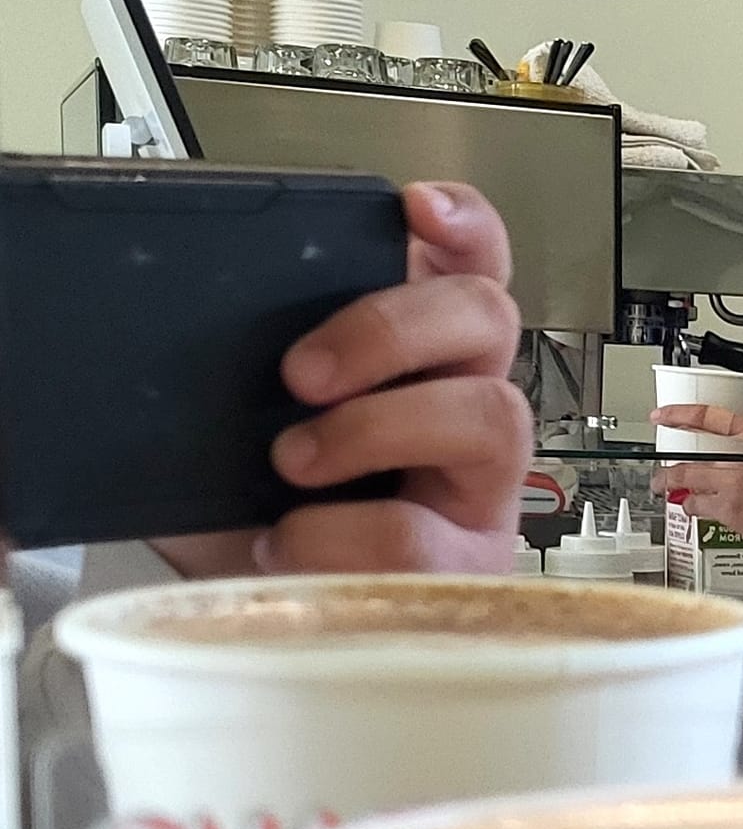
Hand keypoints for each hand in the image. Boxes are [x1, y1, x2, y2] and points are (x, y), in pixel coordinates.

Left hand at [155, 183, 532, 579]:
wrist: (259, 620)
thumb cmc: (261, 518)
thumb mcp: (235, 424)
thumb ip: (236, 368)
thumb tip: (168, 331)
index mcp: (420, 358)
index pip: (474, 265)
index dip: (464, 226)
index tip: (417, 208)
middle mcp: (466, 408)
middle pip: (489, 317)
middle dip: (390, 328)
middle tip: (302, 372)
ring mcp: (479, 487)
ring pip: (489, 415)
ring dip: (376, 427)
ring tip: (295, 461)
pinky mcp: (468, 565)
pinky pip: (421, 531)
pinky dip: (338, 533)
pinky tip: (289, 543)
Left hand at [651, 406, 742, 552]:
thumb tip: (741, 447)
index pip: (713, 419)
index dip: (682, 415)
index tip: (662, 415)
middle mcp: (742, 462)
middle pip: (690, 465)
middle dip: (668, 474)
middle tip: (660, 478)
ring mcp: (735, 489)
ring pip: (691, 491)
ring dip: (682, 496)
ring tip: (677, 497)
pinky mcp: (734, 514)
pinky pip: (704, 511)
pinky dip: (698, 510)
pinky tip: (699, 511)